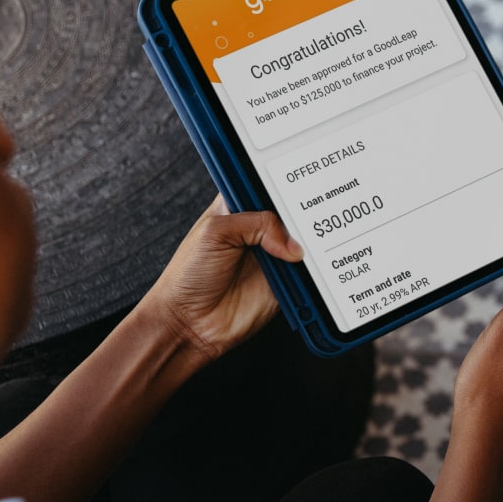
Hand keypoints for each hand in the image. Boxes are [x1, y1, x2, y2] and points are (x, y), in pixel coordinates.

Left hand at [140, 196, 303, 360]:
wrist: (190, 323)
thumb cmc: (189, 276)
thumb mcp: (216, 232)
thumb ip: (257, 223)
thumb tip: (291, 242)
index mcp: (237, 209)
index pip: (267, 184)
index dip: (282, 181)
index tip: (299, 179)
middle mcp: (257, 230)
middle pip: (291, 211)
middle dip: (302, 211)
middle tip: (309, 211)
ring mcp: (272, 256)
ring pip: (303, 240)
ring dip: (309, 241)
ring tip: (309, 239)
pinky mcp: (284, 282)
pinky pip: (307, 272)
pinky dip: (313, 269)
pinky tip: (310, 264)